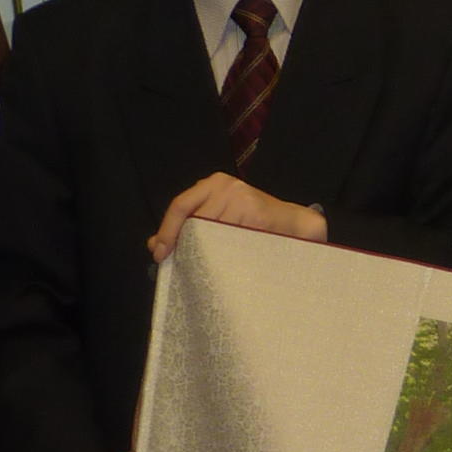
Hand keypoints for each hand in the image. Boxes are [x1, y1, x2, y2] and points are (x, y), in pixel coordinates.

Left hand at [149, 172, 325, 261]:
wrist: (296, 225)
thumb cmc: (254, 226)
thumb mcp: (219, 219)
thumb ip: (189, 229)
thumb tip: (154, 244)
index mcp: (214, 184)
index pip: (181, 205)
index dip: (167, 230)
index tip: (160, 253)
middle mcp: (226, 186)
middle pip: (194, 221)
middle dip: (185, 245)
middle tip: (182, 266)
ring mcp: (243, 197)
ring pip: (211, 233)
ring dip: (208, 253)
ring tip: (212, 267)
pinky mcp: (257, 214)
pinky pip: (231, 240)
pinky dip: (227, 254)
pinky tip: (230, 263)